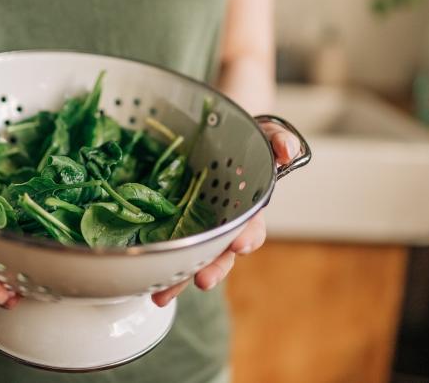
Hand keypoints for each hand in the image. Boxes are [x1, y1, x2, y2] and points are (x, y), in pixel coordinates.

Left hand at [151, 121, 299, 305]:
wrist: (210, 133)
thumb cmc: (240, 140)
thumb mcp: (262, 134)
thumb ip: (277, 140)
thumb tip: (286, 151)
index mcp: (245, 208)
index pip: (251, 228)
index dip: (247, 237)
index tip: (240, 244)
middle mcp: (221, 224)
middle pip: (219, 254)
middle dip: (213, 269)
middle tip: (202, 280)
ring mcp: (195, 227)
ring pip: (190, 259)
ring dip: (178, 280)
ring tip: (162, 296)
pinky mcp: (170, 223)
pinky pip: (164, 246)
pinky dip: (155, 264)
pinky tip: (142, 280)